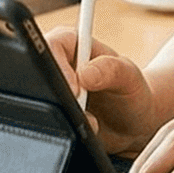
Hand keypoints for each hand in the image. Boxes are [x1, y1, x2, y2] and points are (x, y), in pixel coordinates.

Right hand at [45, 24, 158, 151]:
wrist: (135, 125)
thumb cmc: (133, 92)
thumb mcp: (129, 77)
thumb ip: (111, 71)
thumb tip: (85, 74)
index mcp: (71, 43)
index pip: (52, 45)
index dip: (58, 66)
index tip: (75, 90)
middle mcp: (57, 65)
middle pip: (39, 73)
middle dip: (58, 94)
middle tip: (82, 110)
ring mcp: (52, 90)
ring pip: (39, 100)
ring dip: (62, 114)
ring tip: (91, 121)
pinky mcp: (51, 113)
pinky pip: (45, 121)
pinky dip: (61, 128)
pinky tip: (83, 129)